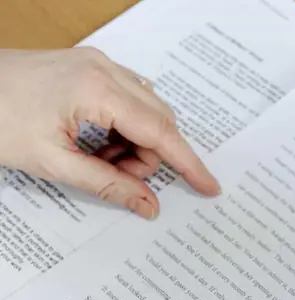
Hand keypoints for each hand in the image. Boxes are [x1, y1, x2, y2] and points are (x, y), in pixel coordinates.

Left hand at [0, 48, 219, 217]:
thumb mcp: (52, 162)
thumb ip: (108, 186)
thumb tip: (149, 205)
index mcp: (98, 90)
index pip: (161, 133)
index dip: (188, 164)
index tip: (209, 187)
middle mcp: (105, 70)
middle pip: (159, 121)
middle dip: (150, 157)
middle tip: (121, 178)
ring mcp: (98, 64)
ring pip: (146, 111)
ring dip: (135, 143)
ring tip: (98, 159)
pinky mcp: (90, 66)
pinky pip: (128, 99)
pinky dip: (122, 127)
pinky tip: (96, 141)